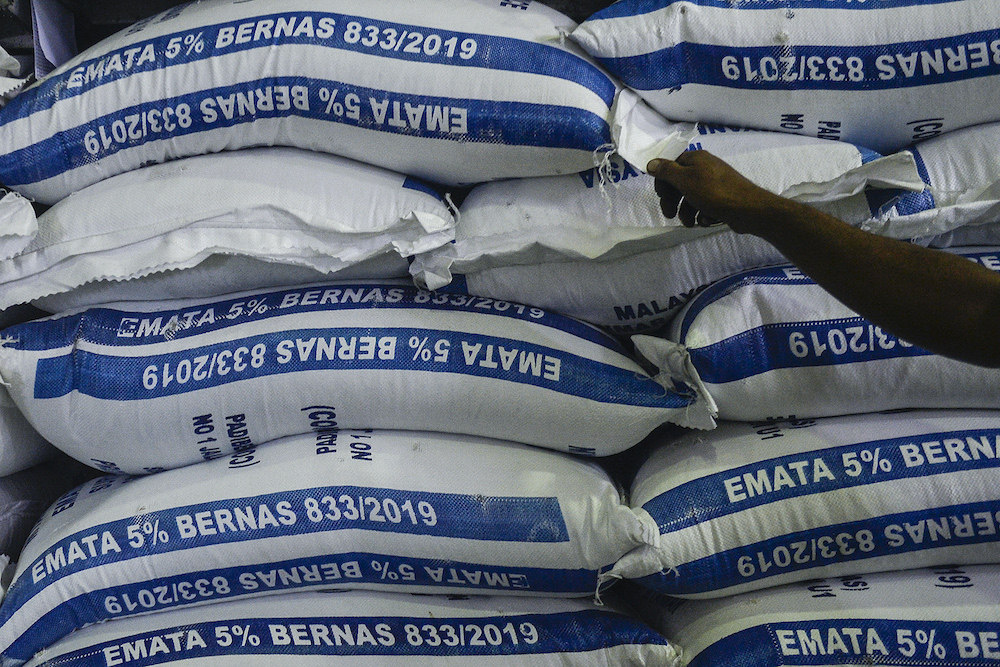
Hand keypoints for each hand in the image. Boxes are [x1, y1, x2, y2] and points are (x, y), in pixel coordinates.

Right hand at [646, 150, 784, 234]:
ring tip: (690, 223)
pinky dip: (702, 214)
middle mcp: (705, 168)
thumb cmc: (713, 192)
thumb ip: (666, 171)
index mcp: (696, 159)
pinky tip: (707, 220)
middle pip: (679, 184)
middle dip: (673, 201)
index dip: (663, 182)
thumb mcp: (685, 180)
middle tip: (669, 215)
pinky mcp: (722, 198)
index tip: (661, 196)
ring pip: (691, 197)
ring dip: (687, 212)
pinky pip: (705, 205)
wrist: (747, 209)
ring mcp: (714, 183)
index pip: (671, 166)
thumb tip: (651, 163)